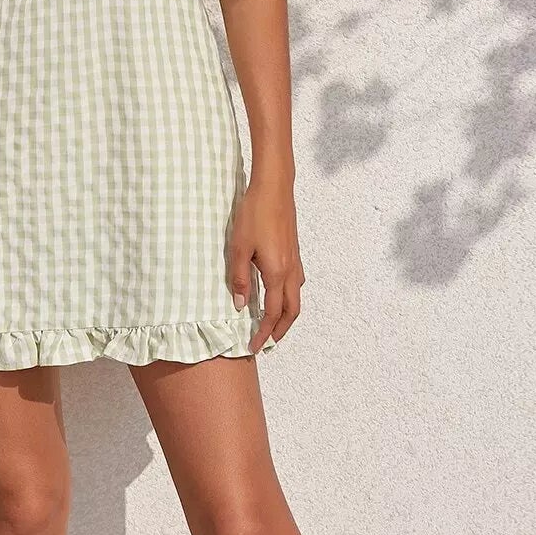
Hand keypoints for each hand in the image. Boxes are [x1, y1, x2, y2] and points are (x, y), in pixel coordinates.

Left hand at [227, 174, 304, 354]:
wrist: (274, 188)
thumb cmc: (254, 215)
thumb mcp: (239, 248)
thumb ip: (240, 279)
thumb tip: (242, 306)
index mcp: (276, 273)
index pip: (273, 313)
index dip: (263, 333)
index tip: (253, 346)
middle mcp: (290, 271)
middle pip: (292, 311)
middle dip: (281, 330)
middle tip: (267, 342)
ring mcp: (295, 261)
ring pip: (297, 297)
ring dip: (288, 315)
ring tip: (274, 323)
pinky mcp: (295, 252)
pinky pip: (297, 283)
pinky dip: (290, 298)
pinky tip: (280, 293)